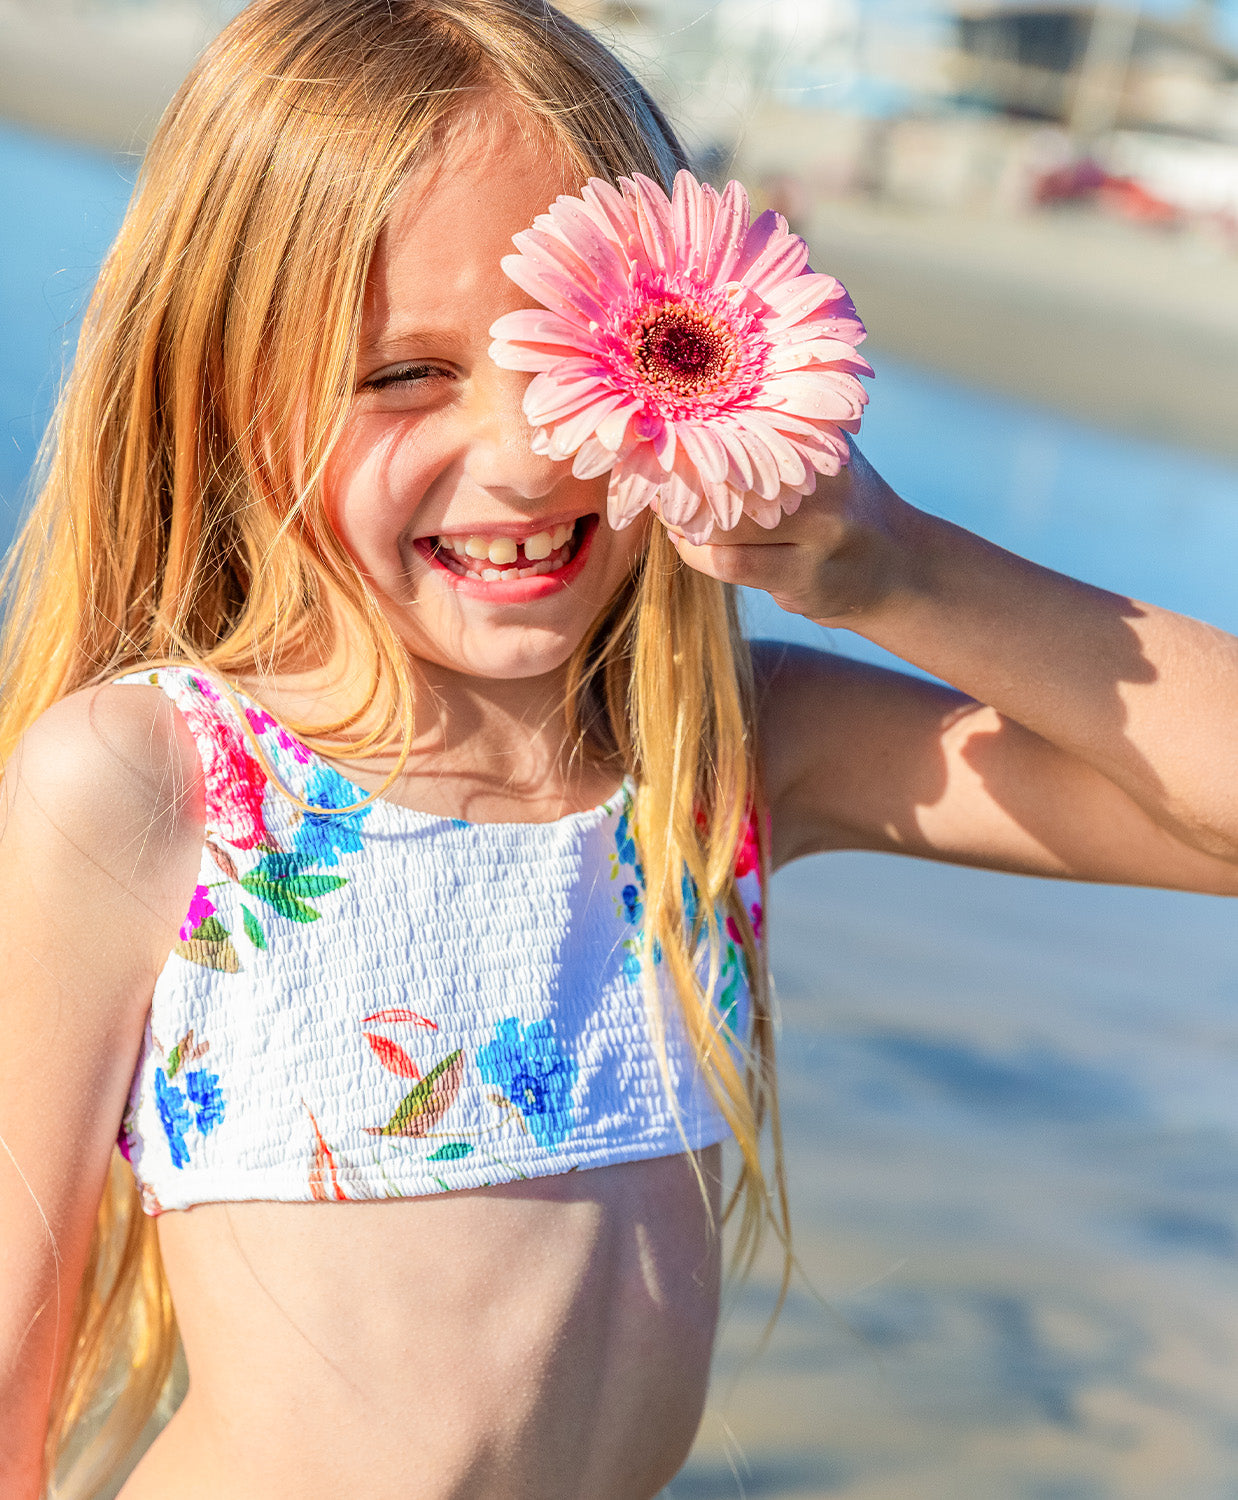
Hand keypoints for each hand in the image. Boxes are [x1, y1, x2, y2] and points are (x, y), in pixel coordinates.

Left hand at [661, 446, 914, 628]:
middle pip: (733, 476)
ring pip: (725, 525)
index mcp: (828, 446)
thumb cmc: (848, 501)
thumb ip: (785, 431)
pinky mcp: (804, 580)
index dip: (699, 432)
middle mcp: (827, 489)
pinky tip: (686, 542)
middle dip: (682, 477)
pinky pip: (732, 564)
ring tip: (666, 511)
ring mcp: (817, 538)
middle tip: (649, 473)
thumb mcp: (832, 453)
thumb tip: (699, 401)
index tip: (662, 430)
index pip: (751, 429)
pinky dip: (698, 553)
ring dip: (684, 521)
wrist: (900, 569)